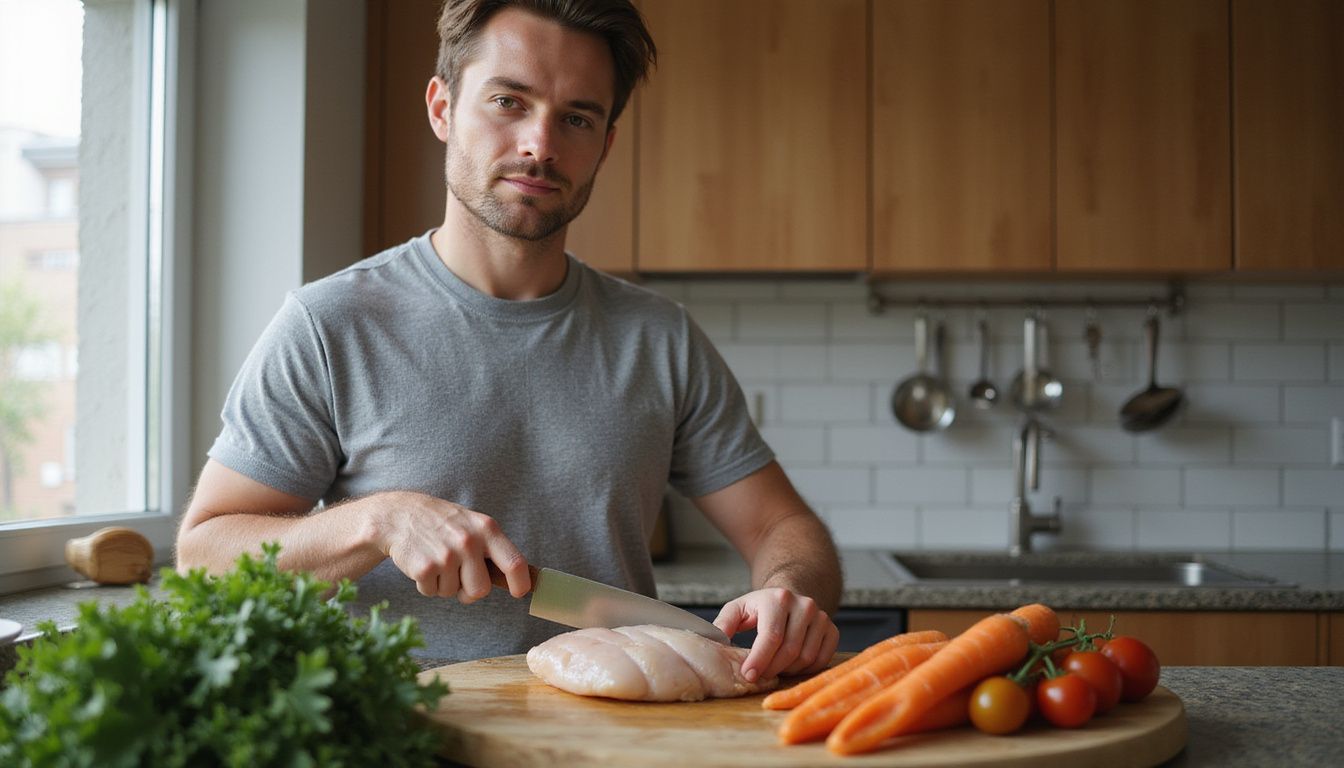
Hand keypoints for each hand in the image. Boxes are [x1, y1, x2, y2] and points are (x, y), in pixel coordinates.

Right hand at [368, 491, 530, 602]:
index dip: (520, 583)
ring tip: (437, 560)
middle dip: (469, 590)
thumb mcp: (473, 524)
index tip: (519, 592)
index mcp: (487, 529)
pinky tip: (423, 563)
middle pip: (481, 590)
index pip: (514, 562)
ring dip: (444, 584)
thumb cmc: (443, 523)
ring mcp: (446, 555)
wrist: (400, 515)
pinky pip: (432, 592)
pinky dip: (427, 585)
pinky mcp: (424, 568)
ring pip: (453, 593)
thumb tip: (522, 578)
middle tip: (458, 576)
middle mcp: (469, 541)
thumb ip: (493, 548)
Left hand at [713, 587, 839, 682]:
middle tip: (759, 676)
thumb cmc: (760, 608)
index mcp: (778, 598)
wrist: (788, 598)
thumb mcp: (737, 609)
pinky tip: (791, 666)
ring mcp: (821, 617)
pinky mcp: (832, 630)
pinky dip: (805, 670)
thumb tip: (715, 642)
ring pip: (806, 657)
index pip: (771, 636)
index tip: (748, 675)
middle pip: (790, 650)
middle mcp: (804, 605)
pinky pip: (822, 659)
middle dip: (771, 669)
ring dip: (787, 670)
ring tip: (773, 668)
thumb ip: (723, 624)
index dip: (759, 659)